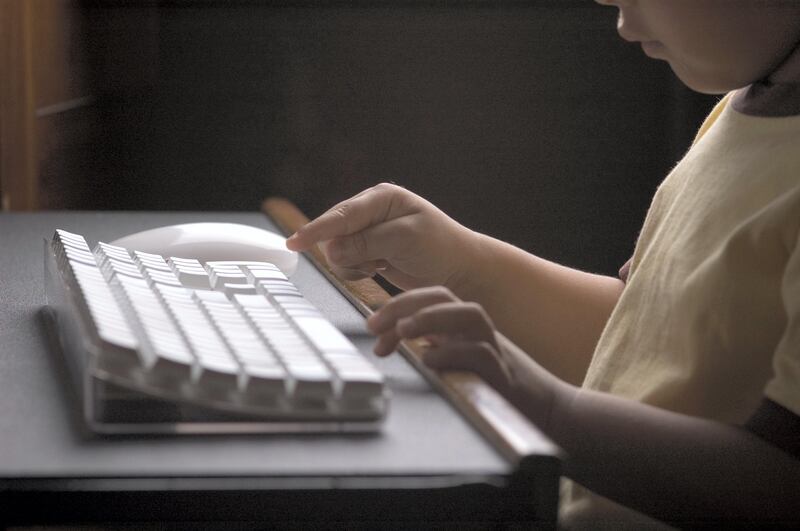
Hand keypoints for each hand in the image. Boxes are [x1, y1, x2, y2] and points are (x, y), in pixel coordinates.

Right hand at [286, 183, 477, 290]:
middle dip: (347, 253)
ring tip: (379, 267)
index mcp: (382, 197)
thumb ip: (366, 243)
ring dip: (352, 264)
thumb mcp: (404, 240)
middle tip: (374, 265)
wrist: (459, 270)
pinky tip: (378, 270)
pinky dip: (356, 271)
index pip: (342, 214)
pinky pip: (346, 262)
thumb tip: (332, 250)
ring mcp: (368, 231)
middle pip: (334, 232)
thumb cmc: (440, 249)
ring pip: (337, 250)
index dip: (317, 230)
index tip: (295, 242)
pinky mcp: (368, 250)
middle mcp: (371, 211)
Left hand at [366, 285, 515, 392]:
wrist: (536, 403)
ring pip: (469, 314)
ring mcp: (491, 345)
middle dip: (406, 304)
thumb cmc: (486, 379)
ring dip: (431, 317)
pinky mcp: (502, 371)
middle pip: (443, 296)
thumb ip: (423, 344)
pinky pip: (481, 352)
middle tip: (375, 325)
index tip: (371, 326)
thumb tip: (383, 342)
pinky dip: (452, 353)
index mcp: (458, 322)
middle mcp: (474, 327)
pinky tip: (429, 361)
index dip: (396, 306)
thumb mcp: (450, 356)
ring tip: (403, 330)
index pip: (427, 298)